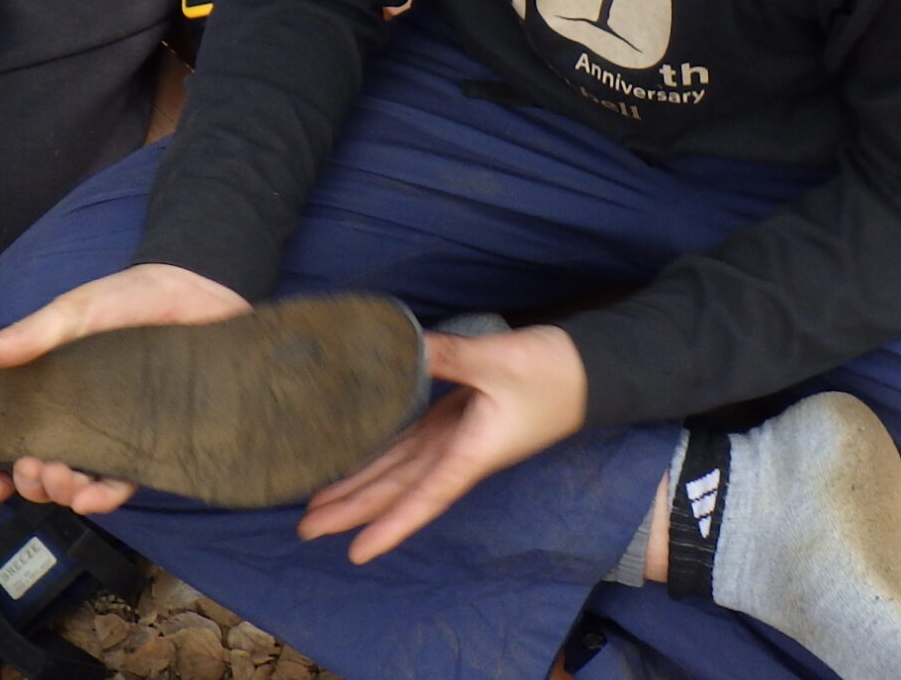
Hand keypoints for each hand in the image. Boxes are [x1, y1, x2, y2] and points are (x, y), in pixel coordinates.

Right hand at [0, 263, 249, 514]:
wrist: (202, 295)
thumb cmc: (135, 298)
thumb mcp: (79, 310)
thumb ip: (31, 334)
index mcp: (58, 392)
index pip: (18, 438)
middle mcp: (84, 419)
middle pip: (45, 469)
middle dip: (30, 481)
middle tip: (31, 468)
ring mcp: (119, 434)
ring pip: (80, 481)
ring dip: (60, 491)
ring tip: (59, 478)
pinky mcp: (157, 444)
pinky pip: (126, 483)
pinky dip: (103, 497)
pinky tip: (89, 496)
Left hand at [298, 324, 586, 562]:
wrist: (595, 370)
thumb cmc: (553, 374)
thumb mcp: (497, 362)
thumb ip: (445, 356)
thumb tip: (400, 346)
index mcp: (470, 453)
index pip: (422, 498)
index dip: (389, 526)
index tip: (355, 553)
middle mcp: (458, 454)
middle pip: (397, 489)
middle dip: (353, 510)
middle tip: (305, 530)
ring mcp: (457, 438)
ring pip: (399, 470)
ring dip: (360, 487)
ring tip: (318, 505)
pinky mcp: (459, 417)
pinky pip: (411, 442)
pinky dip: (382, 453)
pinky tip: (354, 457)